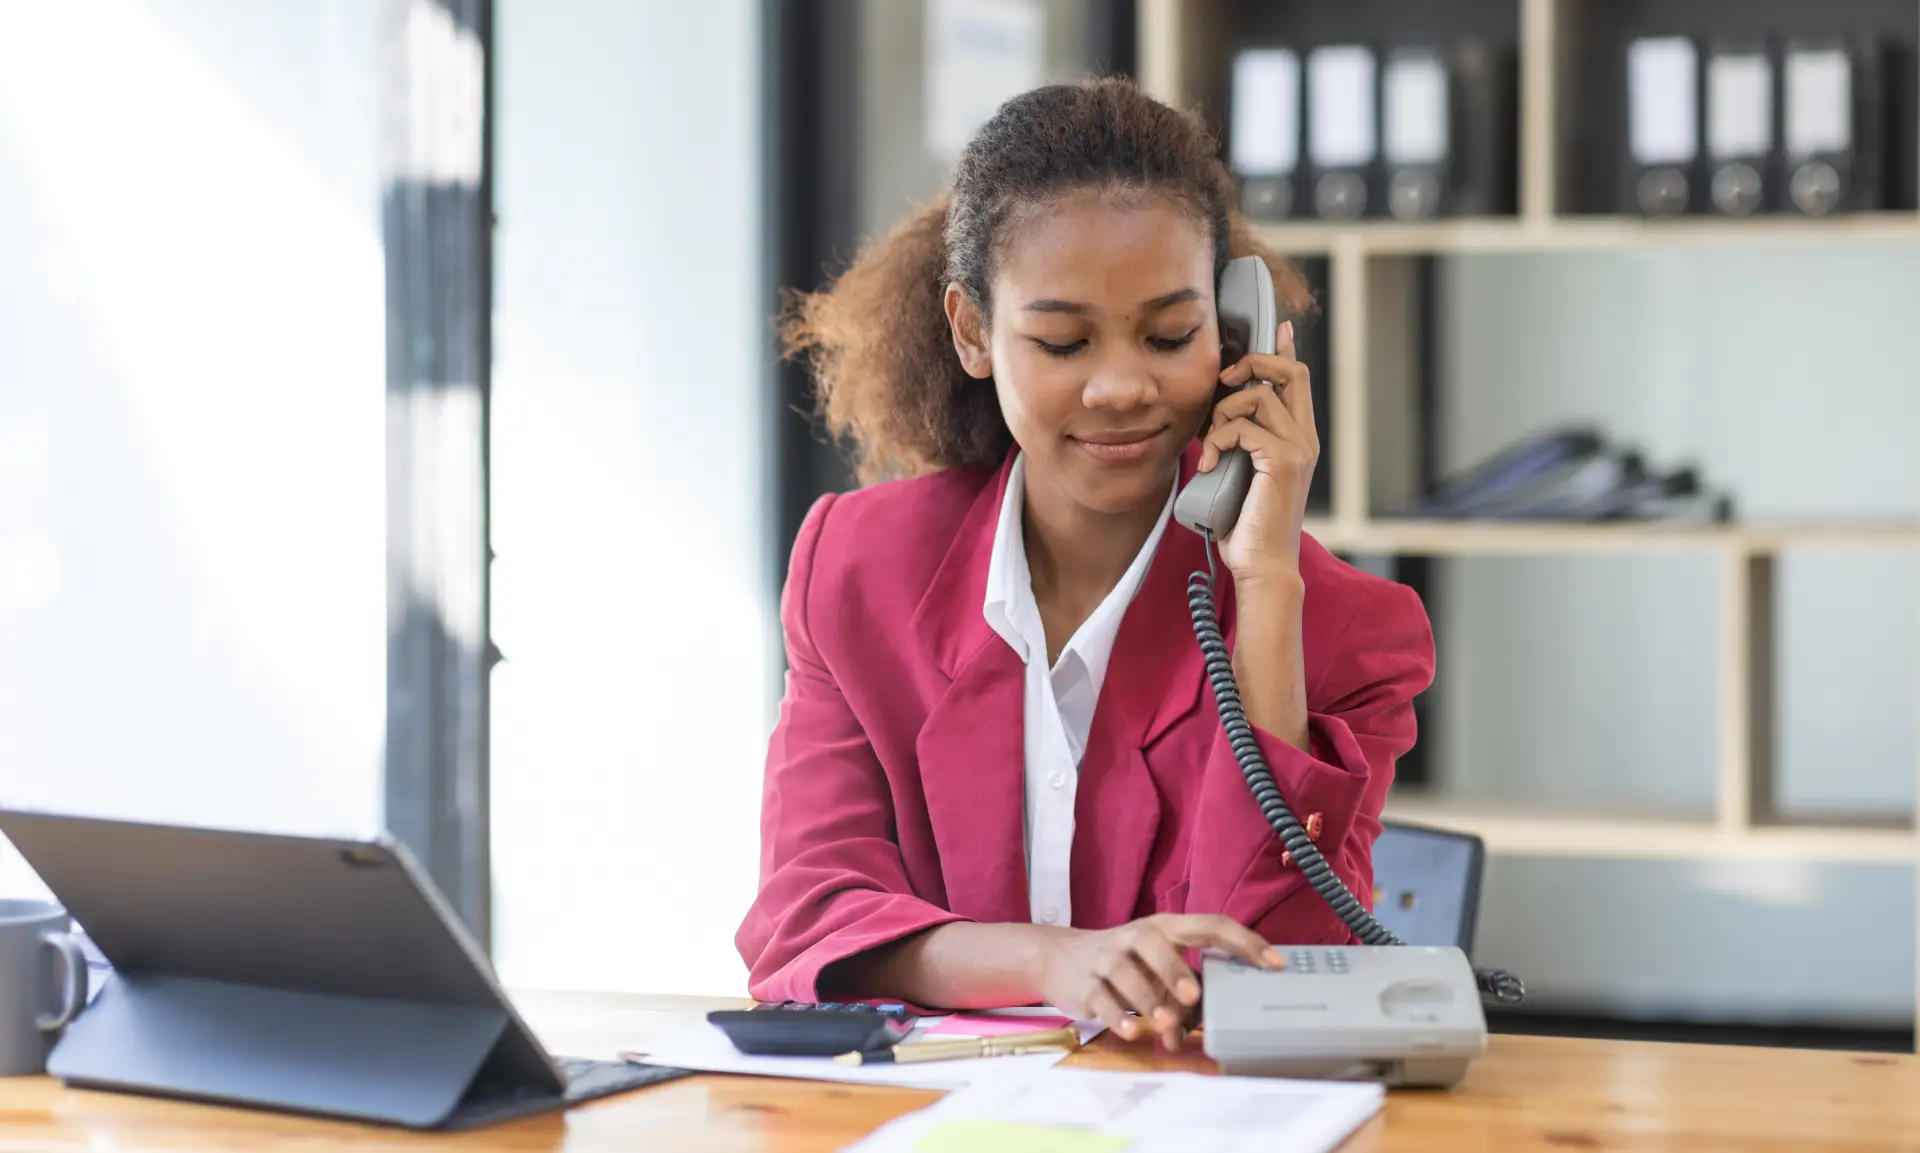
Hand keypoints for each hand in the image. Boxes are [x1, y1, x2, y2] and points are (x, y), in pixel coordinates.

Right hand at [1033, 915, 1282, 1049]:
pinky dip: (1118, 1017)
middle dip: (1175, 970)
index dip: (1244, 942)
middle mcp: (1135, 937)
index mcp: (1165, 927)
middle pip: (1156, 944)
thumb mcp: (1154, 967)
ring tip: (1165, 1024)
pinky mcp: (1084, 984)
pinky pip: (1102, 1000)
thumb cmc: (1123, 962)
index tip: (1275, 964)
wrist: (1058, 957)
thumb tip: (1199, 1031)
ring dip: (1149, 1001)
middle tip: (1192, 995)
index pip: (1210, 925)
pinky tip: (1132, 1031)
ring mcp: (1107, 958)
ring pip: (1127, 975)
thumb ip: (1181, 996)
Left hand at [1199, 320, 1317, 581]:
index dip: (1286, 349)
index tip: (1279, 327)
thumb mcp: (1239, 473)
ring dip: (1222, 413)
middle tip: (1223, 380)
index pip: (1297, 380)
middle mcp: (1305, 438)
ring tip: (1209, 444)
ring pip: (1259, 396)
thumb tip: (1215, 418)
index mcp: (1298, 438)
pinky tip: (1206, 464)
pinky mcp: (1283, 460)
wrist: (1261, 565)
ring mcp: (1298, 448)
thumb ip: (1238, 443)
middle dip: (1252, 364)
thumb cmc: (1245, 526)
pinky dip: (1216, 440)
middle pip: (1290, 371)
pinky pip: (1243, 426)